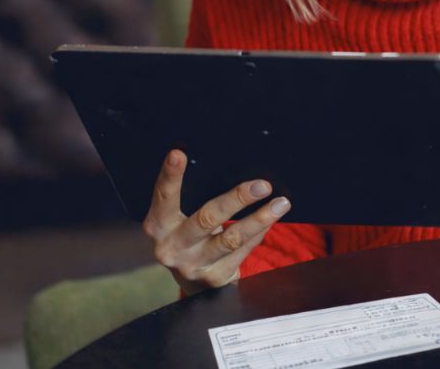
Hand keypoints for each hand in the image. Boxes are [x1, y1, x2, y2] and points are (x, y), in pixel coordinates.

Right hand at [142, 149, 290, 295]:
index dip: (170, 176)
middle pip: (207, 218)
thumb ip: (193, 200)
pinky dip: (259, 232)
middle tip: (262, 185)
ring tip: (281, 203)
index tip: (178, 154)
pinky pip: (243, 250)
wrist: (193, 285)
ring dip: (259, 219)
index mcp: (158, 226)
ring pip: (231, 238)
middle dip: (237, 199)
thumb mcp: (179, 220)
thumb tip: (232, 169)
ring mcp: (193, 265)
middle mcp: (172, 247)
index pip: (164, 197)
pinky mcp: (215, 278)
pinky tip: (271, 219)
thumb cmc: (188, 237)